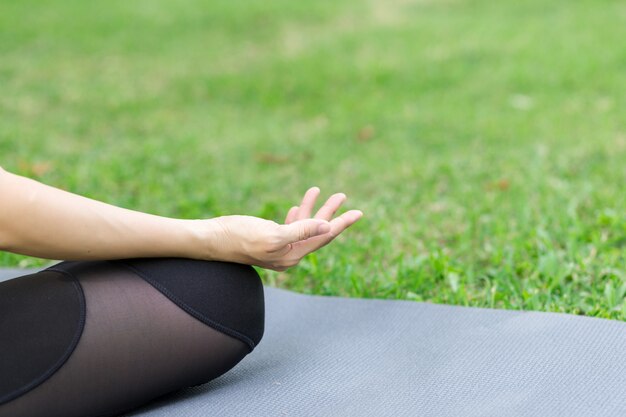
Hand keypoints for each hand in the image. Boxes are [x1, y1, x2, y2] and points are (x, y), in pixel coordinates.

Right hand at [204, 187, 362, 270]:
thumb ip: (302, 231)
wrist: (211, 239)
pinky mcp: (269, 240)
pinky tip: (298, 207)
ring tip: (319, 191)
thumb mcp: (274, 234)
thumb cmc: (239, 236)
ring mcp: (279, 248)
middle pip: (317, 231)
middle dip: (330, 212)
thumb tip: (326, 227)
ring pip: (303, 226)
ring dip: (312, 209)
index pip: (324, 237)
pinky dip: (296, 215)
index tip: (358, 212)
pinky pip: (290, 226)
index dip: (341, 223)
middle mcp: (289, 255)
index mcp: (293, 256)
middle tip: (342, 195)